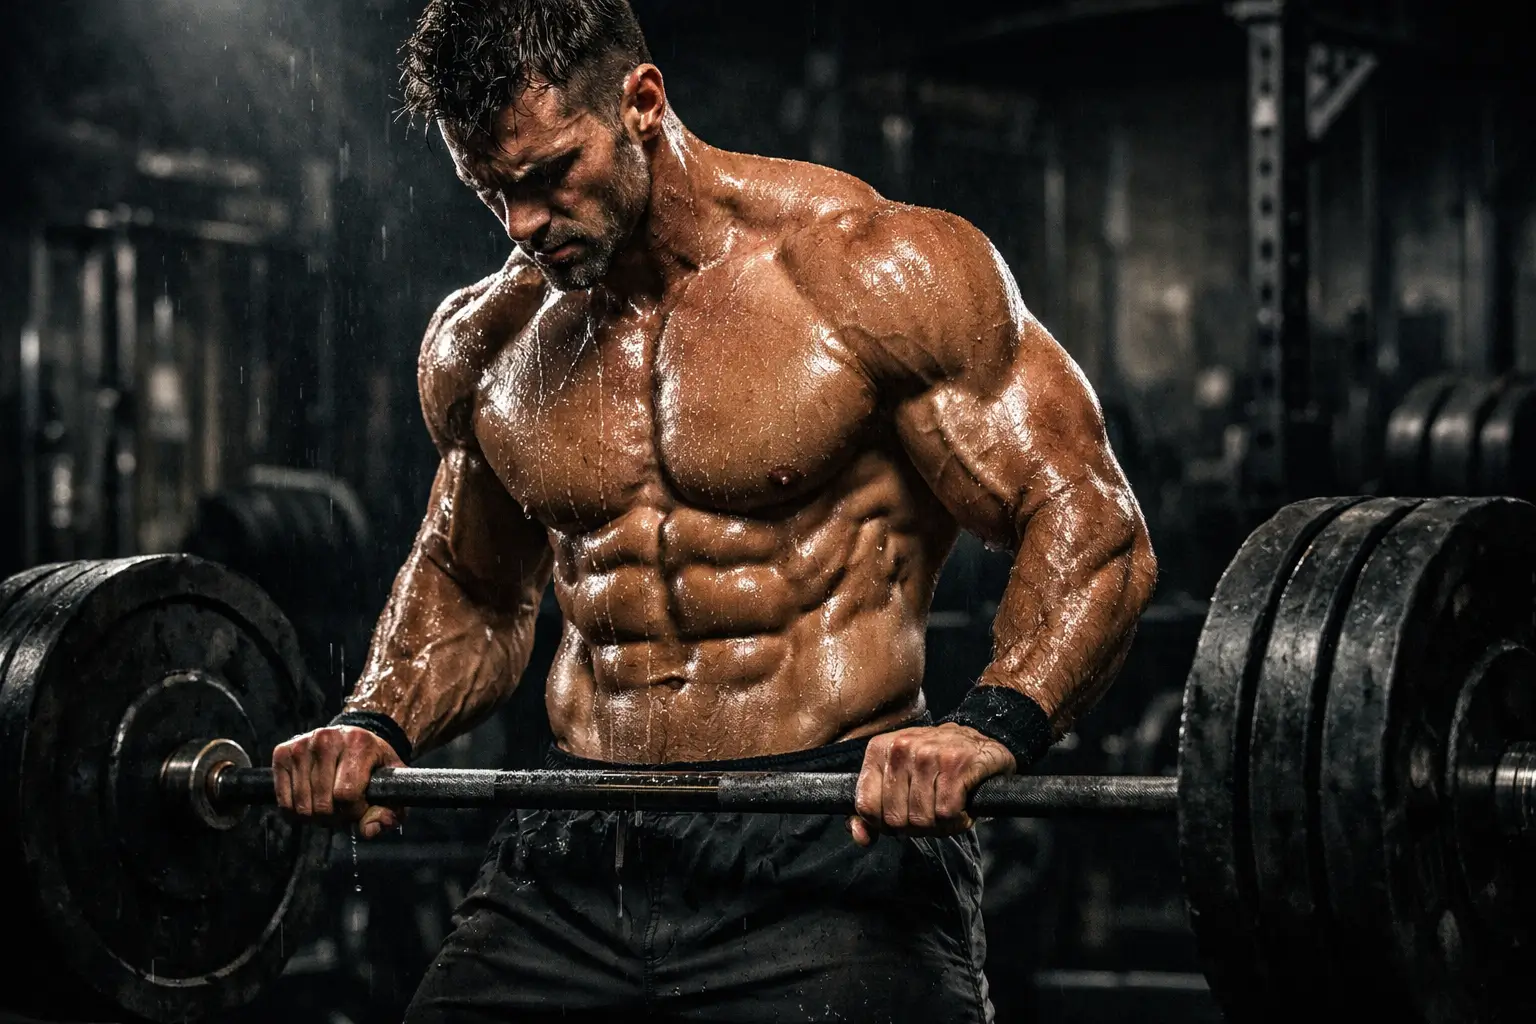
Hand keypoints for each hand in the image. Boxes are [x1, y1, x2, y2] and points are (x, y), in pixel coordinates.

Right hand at [272, 726, 404, 837]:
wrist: (352, 739)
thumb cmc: (373, 765)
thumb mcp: (390, 785)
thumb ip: (388, 812)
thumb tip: (369, 831)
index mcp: (358, 743)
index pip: (347, 795)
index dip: (355, 811)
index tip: (360, 806)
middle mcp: (326, 739)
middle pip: (323, 804)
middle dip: (335, 816)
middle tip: (342, 808)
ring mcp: (302, 745)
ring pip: (302, 806)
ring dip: (315, 816)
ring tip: (327, 803)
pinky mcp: (282, 752)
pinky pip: (284, 801)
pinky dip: (296, 811)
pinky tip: (310, 801)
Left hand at [849, 723, 1015, 845]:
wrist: (982, 745)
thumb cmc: (937, 765)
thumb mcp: (899, 778)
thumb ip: (874, 809)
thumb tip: (861, 837)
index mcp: (879, 750)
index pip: (866, 806)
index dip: (884, 825)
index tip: (903, 818)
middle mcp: (901, 748)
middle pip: (895, 819)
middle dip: (917, 827)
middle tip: (932, 814)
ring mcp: (928, 754)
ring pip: (922, 819)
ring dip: (940, 826)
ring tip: (949, 809)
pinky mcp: (956, 764)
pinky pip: (947, 814)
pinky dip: (958, 820)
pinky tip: (963, 806)